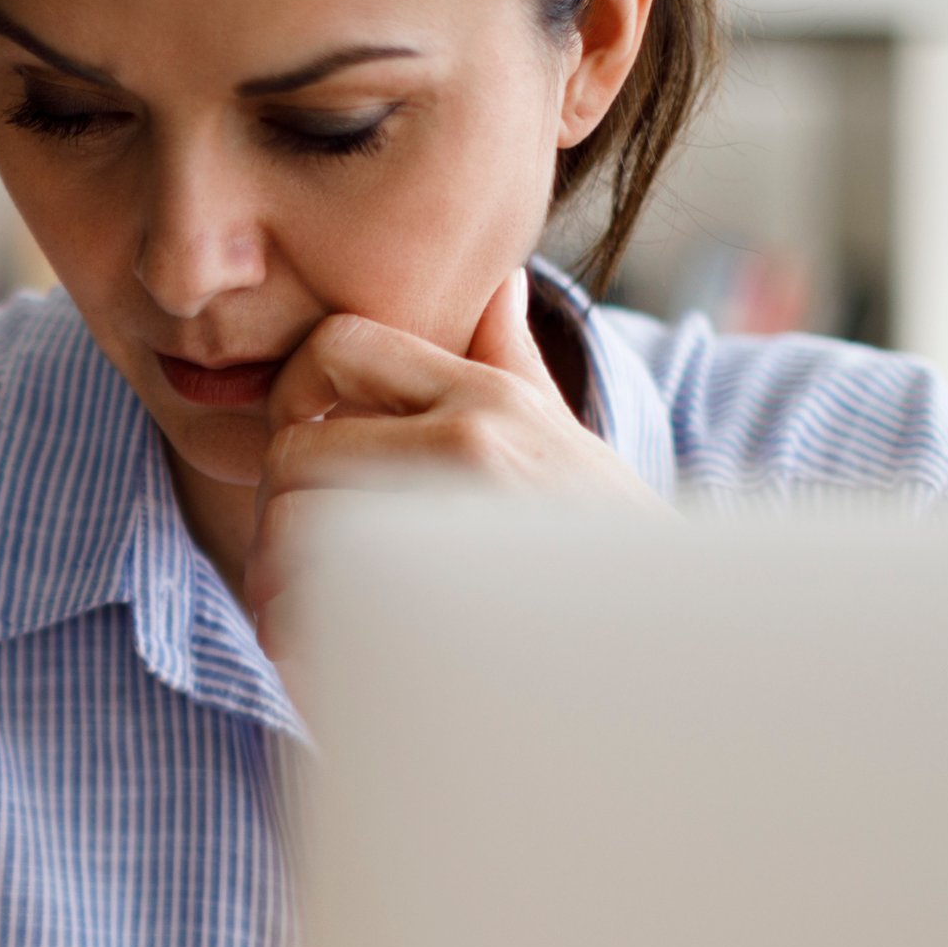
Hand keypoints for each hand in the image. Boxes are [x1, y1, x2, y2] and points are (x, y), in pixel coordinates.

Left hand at [242, 268, 658, 648]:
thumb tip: (500, 283)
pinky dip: (296, 641)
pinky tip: (327, 663)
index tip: (306, 452)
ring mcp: (448, 526)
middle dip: (276, 508)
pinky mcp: (428, 612)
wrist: (674, 653)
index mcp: (490, 399)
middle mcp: (469, 445)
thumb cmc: (613, 547)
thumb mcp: (569, 441)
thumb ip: (513, 362)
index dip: (293, 395)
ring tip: (304, 621)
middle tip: (290, 560)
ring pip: (287, 530)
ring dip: (273, 582)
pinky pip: (307, 608)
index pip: (335, 345)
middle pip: (290, 450)